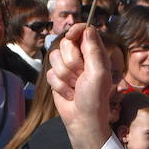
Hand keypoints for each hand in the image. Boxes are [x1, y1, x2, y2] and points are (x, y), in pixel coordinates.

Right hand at [47, 24, 113, 148]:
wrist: (83, 119)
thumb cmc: (95, 98)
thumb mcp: (98, 73)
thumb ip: (93, 50)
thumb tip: (87, 29)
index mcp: (94, 53)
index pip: (83, 31)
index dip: (75, 31)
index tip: (71, 37)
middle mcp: (81, 57)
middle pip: (65, 43)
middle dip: (71, 62)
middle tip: (81, 75)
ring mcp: (67, 68)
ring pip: (54, 58)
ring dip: (65, 76)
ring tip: (76, 86)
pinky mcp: (57, 78)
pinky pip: (49, 73)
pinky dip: (59, 85)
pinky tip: (69, 93)